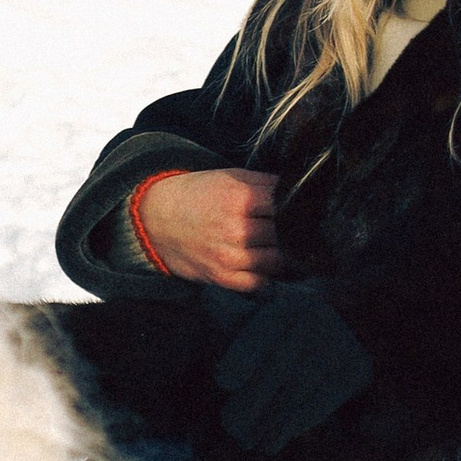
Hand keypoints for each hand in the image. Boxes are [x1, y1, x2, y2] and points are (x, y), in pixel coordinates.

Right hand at [132, 167, 289, 289]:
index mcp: (240, 199)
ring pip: (279, 261)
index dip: (299, 207)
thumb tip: (300, 191)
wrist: (157, 219)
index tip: (302, 208)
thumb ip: (267, 184)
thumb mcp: (232, 177)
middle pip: (286, 234)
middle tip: (295, 227)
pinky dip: (267, 275)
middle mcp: (236, 230)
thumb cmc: (198, 195)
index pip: (288, 206)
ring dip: (284, 254)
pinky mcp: (224, 278)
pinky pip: (261, 283)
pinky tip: (264, 263)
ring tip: (280, 244)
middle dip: (294, 230)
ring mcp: (230, 257)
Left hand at [216, 284, 373, 451]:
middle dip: (250, 400)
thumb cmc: (273, 339)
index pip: (262, 332)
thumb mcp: (250, 323)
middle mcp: (320, 316)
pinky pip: (320, 403)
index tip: (223, 379)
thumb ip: (229, 314)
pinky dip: (293, 425)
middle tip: (231, 428)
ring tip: (247, 441)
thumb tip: (209, 296)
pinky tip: (272, 442)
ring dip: (268, 421)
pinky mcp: (356, 368)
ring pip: (296, 390)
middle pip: (278, 367)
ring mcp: (341, 342)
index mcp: (290, 301)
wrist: (327, 348)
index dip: (240, 356)